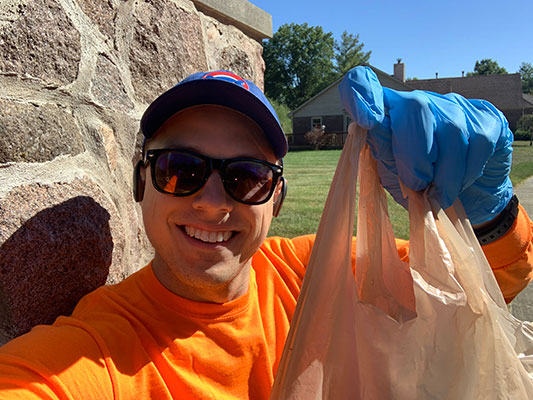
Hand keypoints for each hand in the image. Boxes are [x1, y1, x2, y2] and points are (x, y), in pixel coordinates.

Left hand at [339, 66, 512, 224]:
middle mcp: (417, 100)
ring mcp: (453, 105)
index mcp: (384, 114)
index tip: (367, 121)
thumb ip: (383, 157)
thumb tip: (376, 131)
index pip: (361, 84)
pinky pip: (478, 142)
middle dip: (415, 155)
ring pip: (451, 129)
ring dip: (443, 174)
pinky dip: (467, 173)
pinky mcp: (486, 116)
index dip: (361, 94)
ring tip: (438, 195)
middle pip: (415, 107)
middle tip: (417, 185)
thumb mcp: (393, 177)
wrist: (467, 196)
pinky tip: (458, 185)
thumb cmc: (420, 184)